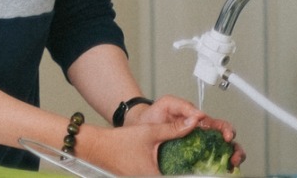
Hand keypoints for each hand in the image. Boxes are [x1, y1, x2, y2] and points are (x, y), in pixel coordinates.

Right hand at [78, 121, 193, 175]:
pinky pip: (155, 173)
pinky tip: (163, 158)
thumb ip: (173, 129)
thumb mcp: (149, 132)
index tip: (201, 166)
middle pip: (173, 175)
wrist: (94, 145)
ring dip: (172, 168)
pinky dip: (161, 167)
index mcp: (153, 175)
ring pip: (164, 174)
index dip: (191, 171)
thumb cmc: (116, 142)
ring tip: (179, 158)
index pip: (181, 177)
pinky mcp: (137, 177)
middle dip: (183, 168)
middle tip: (192, 159)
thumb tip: (192, 123)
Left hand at [129, 96, 246, 168]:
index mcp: (198, 121)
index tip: (227, 137)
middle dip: (234, 148)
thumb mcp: (167, 104)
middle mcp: (200, 133)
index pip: (219, 125)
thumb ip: (183, 106)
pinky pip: (205, 161)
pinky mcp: (189, 155)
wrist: (139, 125)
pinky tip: (219, 169)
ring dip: (229, 158)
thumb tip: (198, 115)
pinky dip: (216, 165)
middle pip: (225, 142)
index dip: (227, 130)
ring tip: (231, 164)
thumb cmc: (154, 114)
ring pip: (220, 153)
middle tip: (234, 156)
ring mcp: (196, 145)